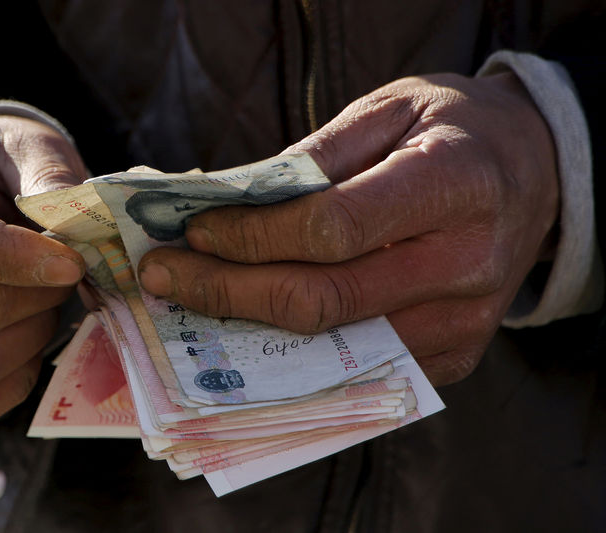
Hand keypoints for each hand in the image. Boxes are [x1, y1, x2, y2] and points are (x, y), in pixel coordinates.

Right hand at [0, 116, 86, 434]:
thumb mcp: (26, 145)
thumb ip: (51, 174)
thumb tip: (78, 226)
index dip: (13, 256)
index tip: (71, 262)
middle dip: (38, 298)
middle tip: (66, 278)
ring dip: (30, 341)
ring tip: (45, 306)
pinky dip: (8, 389)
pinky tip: (27, 351)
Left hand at [138, 72, 558, 384]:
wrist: (533, 174)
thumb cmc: (452, 132)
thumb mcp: (388, 110)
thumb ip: (314, 158)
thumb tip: (231, 206)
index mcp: (452, 184)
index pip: (332, 229)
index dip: (252, 237)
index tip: (195, 231)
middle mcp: (465, 264)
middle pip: (323, 301)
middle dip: (228, 292)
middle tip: (166, 276)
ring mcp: (464, 322)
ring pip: (333, 347)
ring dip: (249, 328)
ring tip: (193, 301)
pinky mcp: (454, 356)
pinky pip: (357, 368)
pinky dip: (293, 352)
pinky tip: (249, 325)